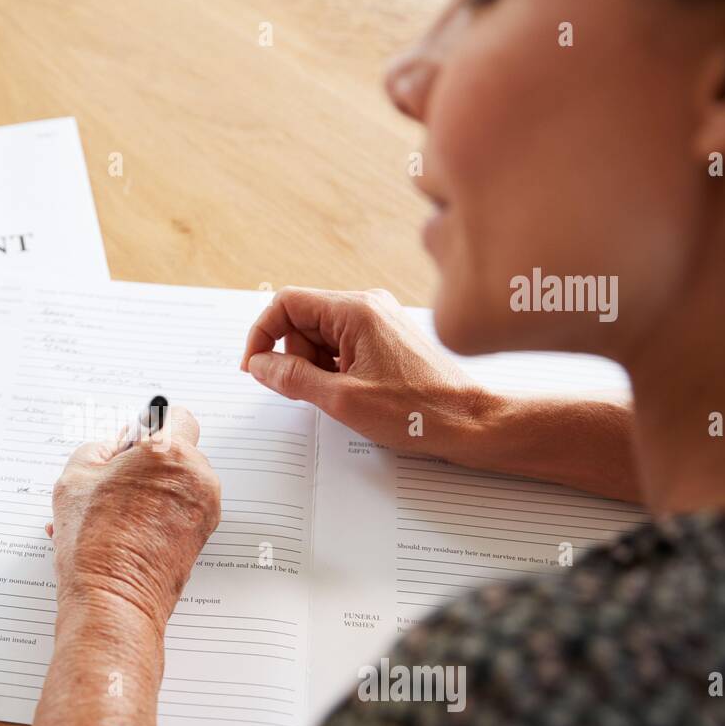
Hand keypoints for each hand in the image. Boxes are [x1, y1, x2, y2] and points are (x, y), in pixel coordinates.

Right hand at [47, 406, 221, 635]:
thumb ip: (100, 448)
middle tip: (115, 482)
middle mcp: (196, 475)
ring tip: (113, 513)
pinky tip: (126, 530)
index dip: (151, 427)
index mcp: (168, 451)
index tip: (132, 444)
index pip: (176, 416)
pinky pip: (184, 508)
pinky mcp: (204, 533)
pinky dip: (161, 513)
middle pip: (178, 452)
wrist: (113, 600)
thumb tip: (118, 447)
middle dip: (150, 463)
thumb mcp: (75, 476)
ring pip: (181, 482)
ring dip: (154, 489)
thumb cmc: (93, 543)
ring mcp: (205, 507)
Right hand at [240, 287, 492, 457]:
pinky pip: (341, 346)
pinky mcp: (385, 338)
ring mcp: (378, 321)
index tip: (255, 367)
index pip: (287, 303)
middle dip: (294, 357)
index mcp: (356, 310)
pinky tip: (353, 392)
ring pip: (320, 336)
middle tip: (310, 391)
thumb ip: (293, 378)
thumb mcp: (341, 400)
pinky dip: (334, 369)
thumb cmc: (418, 412)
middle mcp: (367, 306)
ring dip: (315, 367)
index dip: (262, 334)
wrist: (470, 422)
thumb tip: (260, 365)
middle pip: (302, 321)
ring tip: (341, 395)